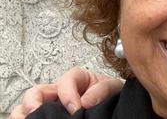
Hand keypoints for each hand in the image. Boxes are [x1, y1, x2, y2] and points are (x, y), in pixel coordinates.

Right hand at [9, 67, 123, 118]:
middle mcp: (58, 92)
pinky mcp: (46, 117)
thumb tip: (86, 101)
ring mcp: (49, 106)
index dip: (68, 94)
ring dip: (25, 114)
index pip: (65, 80)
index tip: (77, 108)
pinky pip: (28, 118)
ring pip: (26, 107)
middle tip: (38, 113)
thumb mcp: (112, 88)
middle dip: (33, 101)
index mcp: (76, 79)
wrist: (111, 106)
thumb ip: (103, 89)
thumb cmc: (109, 96)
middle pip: (36, 92)